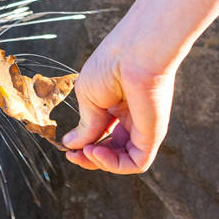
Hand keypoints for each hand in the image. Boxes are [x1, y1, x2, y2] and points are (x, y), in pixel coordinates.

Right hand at [62, 28, 175, 173]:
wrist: (133, 53)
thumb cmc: (110, 66)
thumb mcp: (88, 98)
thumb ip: (86, 126)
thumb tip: (71, 144)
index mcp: (115, 108)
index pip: (101, 137)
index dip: (83, 146)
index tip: (67, 147)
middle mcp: (131, 120)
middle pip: (112, 152)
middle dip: (90, 158)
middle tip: (74, 156)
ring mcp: (142, 128)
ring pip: (123, 161)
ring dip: (100, 163)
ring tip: (86, 153)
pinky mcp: (151, 135)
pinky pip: (137, 163)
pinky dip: (114, 165)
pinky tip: (95, 152)